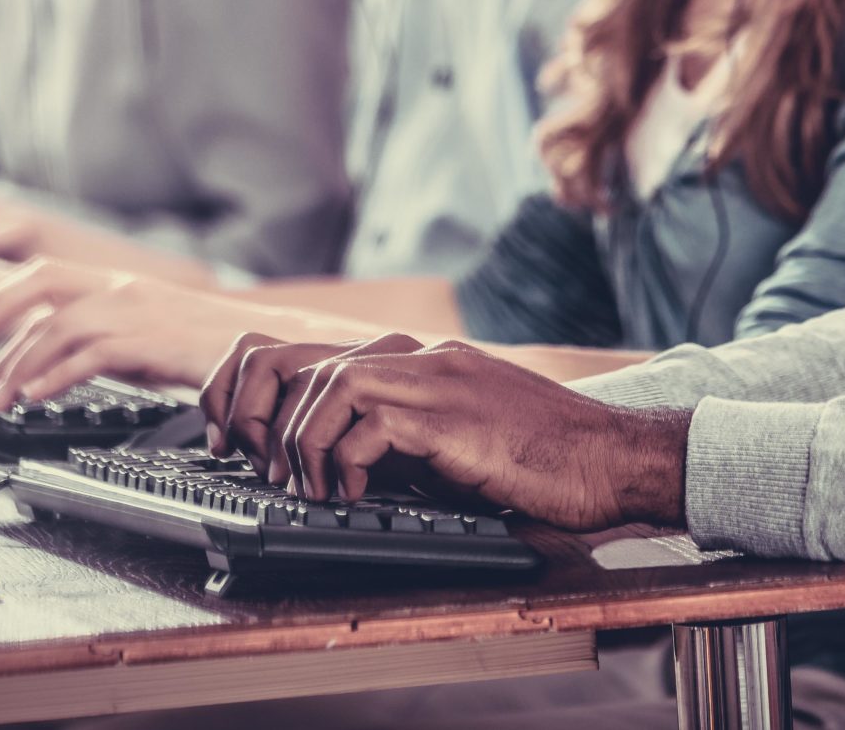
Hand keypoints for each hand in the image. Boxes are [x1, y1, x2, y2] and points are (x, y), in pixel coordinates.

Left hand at [0, 261, 262, 408]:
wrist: (270, 345)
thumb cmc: (214, 345)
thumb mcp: (148, 335)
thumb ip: (106, 339)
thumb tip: (60, 360)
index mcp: (120, 284)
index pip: (46, 274)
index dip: (2, 295)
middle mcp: (123, 288)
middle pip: (42, 286)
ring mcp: (138, 310)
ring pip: (59, 325)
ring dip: (19, 365)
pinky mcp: (153, 340)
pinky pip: (92, 355)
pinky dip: (57, 376)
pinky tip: (37, 398)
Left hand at [204, 334, 691, 530]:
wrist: (611, 459)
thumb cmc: (542, 459)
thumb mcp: (452, 440)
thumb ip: (398, 435)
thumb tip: (334, 465)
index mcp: (411, 358)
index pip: (298, 350)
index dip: (247, 390)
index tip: (233, 438)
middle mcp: (414, 354)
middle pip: (289, 356)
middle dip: (249, 413)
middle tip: (252, 464)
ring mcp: (430, 376)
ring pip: (320, 384)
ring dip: (298, 445)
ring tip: (309, 489)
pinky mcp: (446, 410)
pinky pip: (363, 421)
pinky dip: (344, 463)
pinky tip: (355, 494)